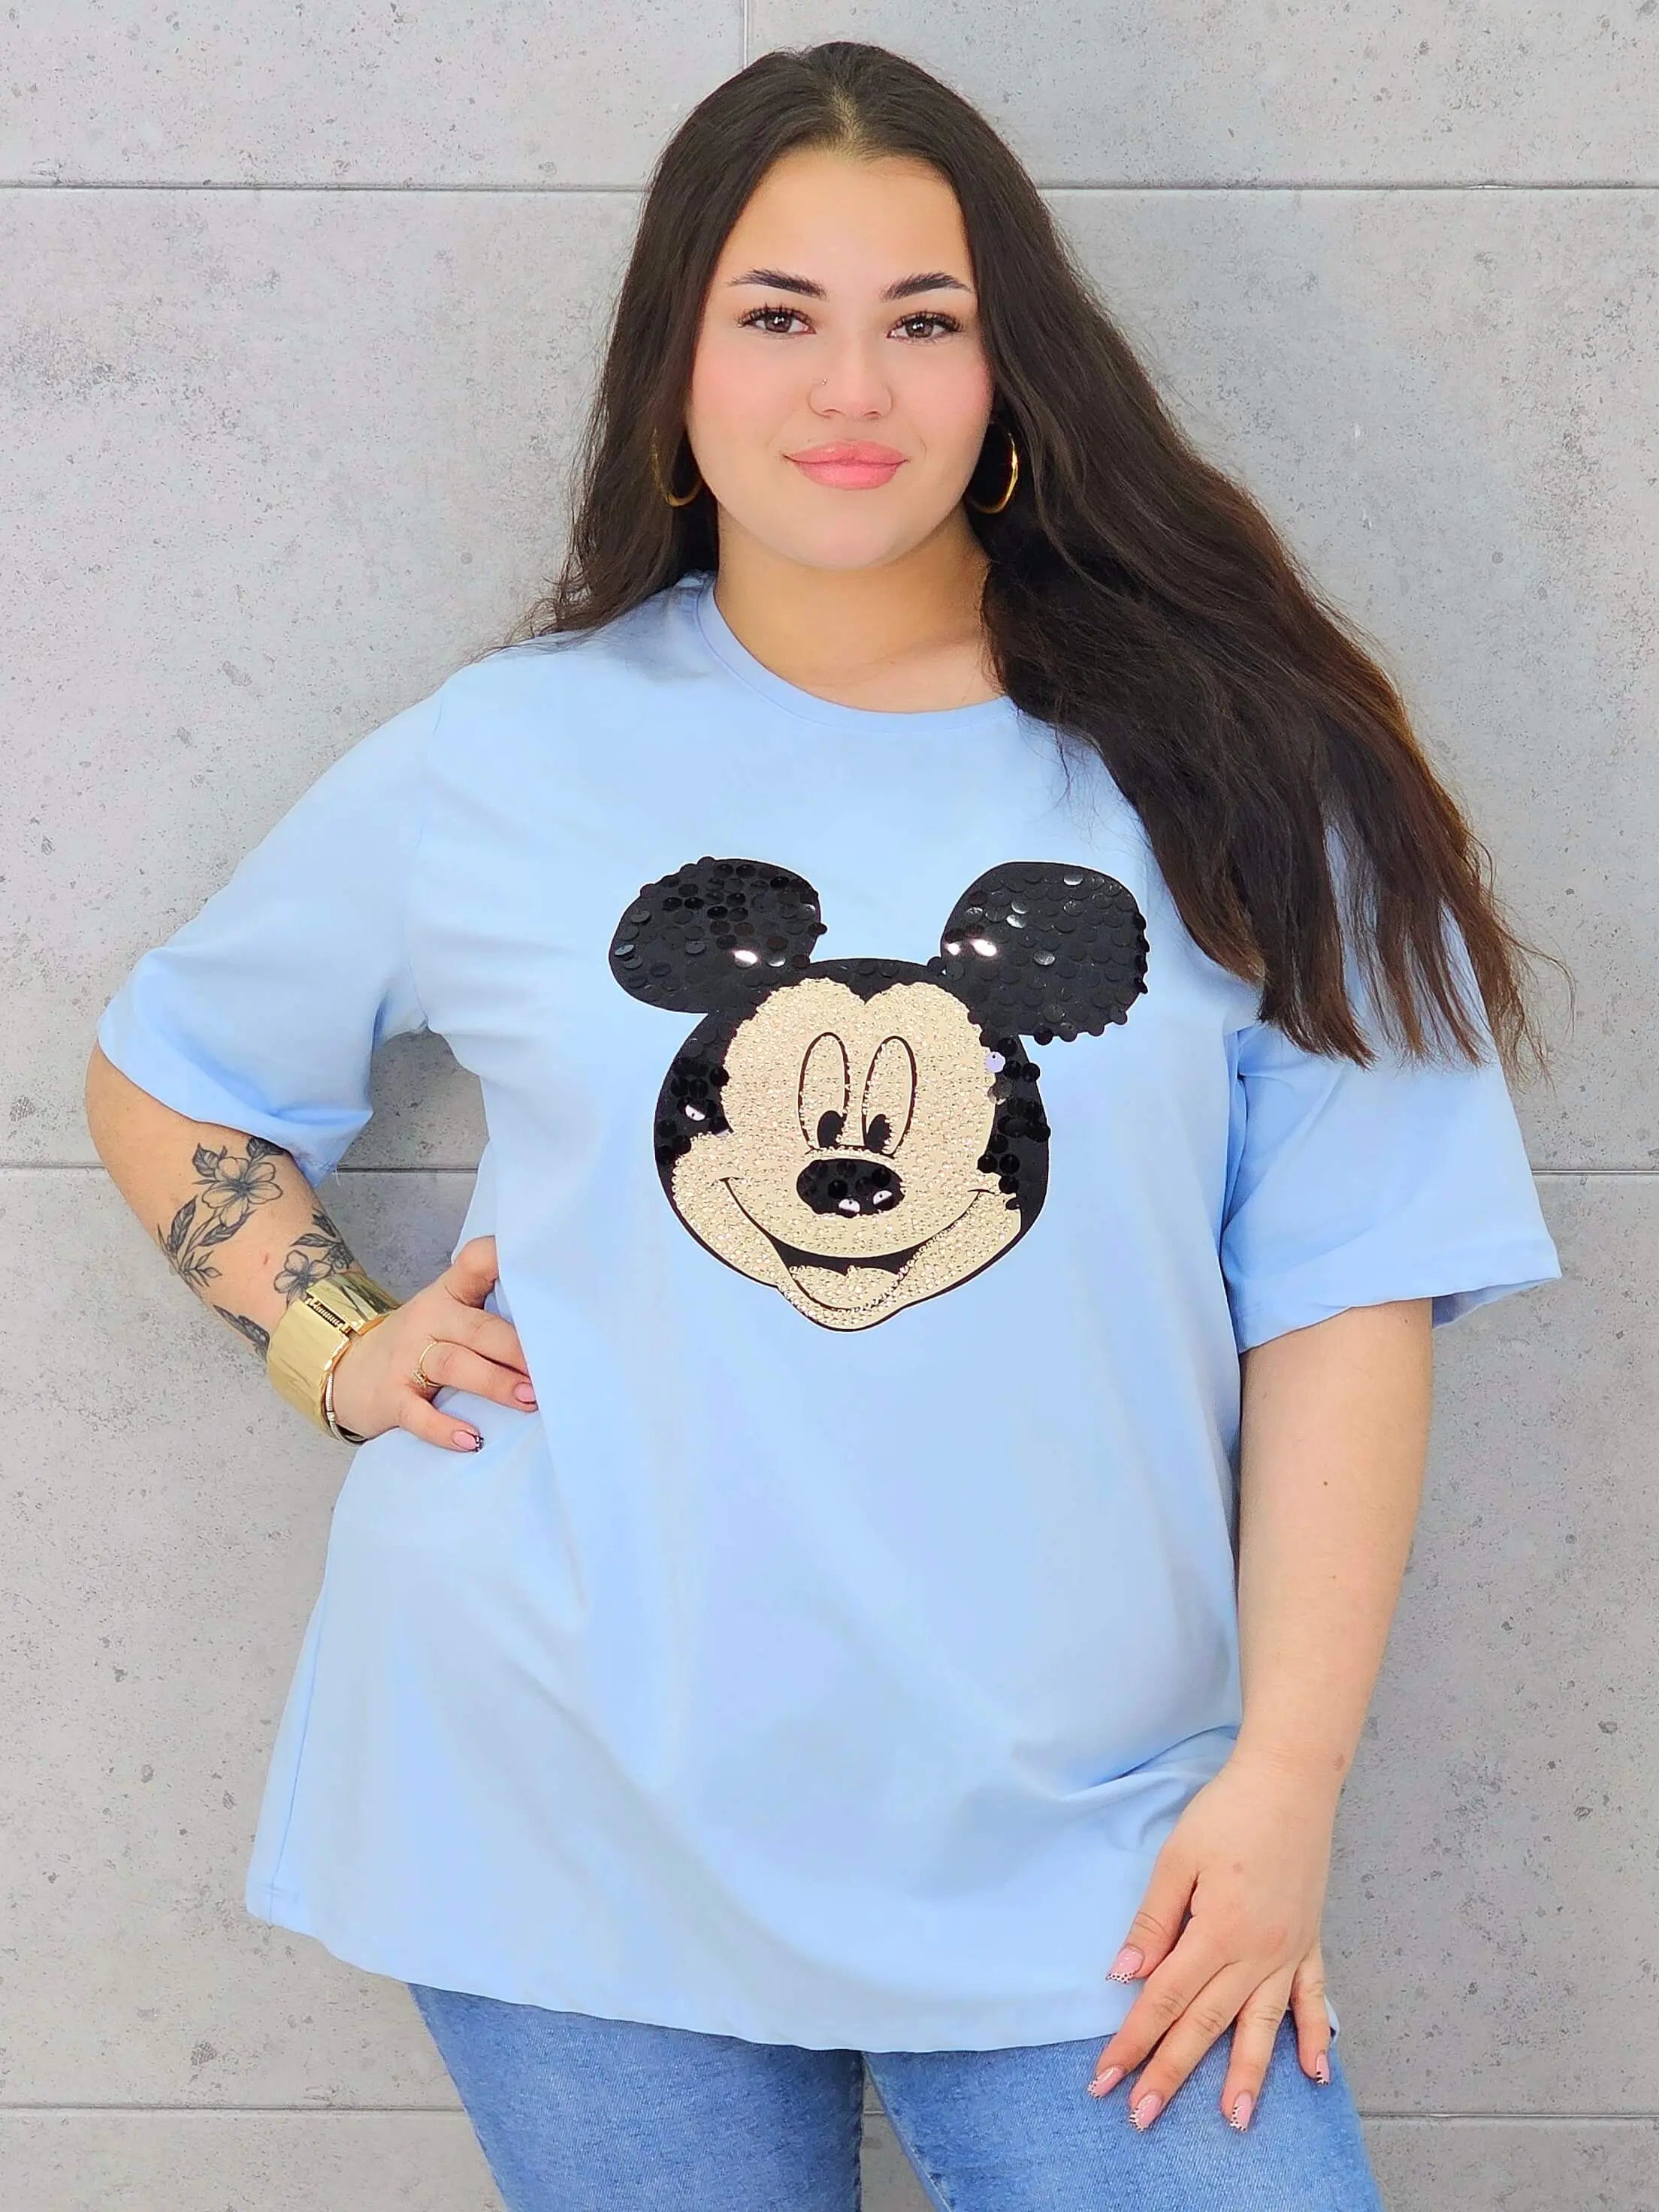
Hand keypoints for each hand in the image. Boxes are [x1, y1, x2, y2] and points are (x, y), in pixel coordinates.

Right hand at [329, 1234, 535, 1451]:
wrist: (348, 1371)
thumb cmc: (421, 1344)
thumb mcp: (448, 1317)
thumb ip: (490, 1315)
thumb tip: (558, 1334)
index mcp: (449, 1294)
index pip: (474, 1263)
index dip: (501, 1258)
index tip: (540, 1266)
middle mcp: (429, 1320)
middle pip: (478, 1328)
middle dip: (516, 1348)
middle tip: (553, 1367)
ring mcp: (406, 1358)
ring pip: (454, 1364)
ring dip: (494, 1382)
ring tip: (529, 1398)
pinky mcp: (391, 1397)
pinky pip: (418, 1414)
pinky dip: (444, 1428)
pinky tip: (472, 1439)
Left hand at [1086, 1748, 1338, 2130]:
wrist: (1291, 1782)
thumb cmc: (1227, 1813)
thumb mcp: (1176, 1859)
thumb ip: (1153, 1922)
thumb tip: (1125, 1977)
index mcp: (1216, 1932)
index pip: (1164, 2000)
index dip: (1133, 2042)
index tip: (1106, 2080)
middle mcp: (1256, 1953)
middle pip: (1206, 2024)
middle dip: (1172, 2073)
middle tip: (1142, 2117)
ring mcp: (1289, 1951)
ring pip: (1262, 2025)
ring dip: (1248, 2076)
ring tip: (1235, 2120)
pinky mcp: (1311, 1942)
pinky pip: (1314, 1999)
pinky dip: (1316, 2036)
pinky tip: (1315, 2073)